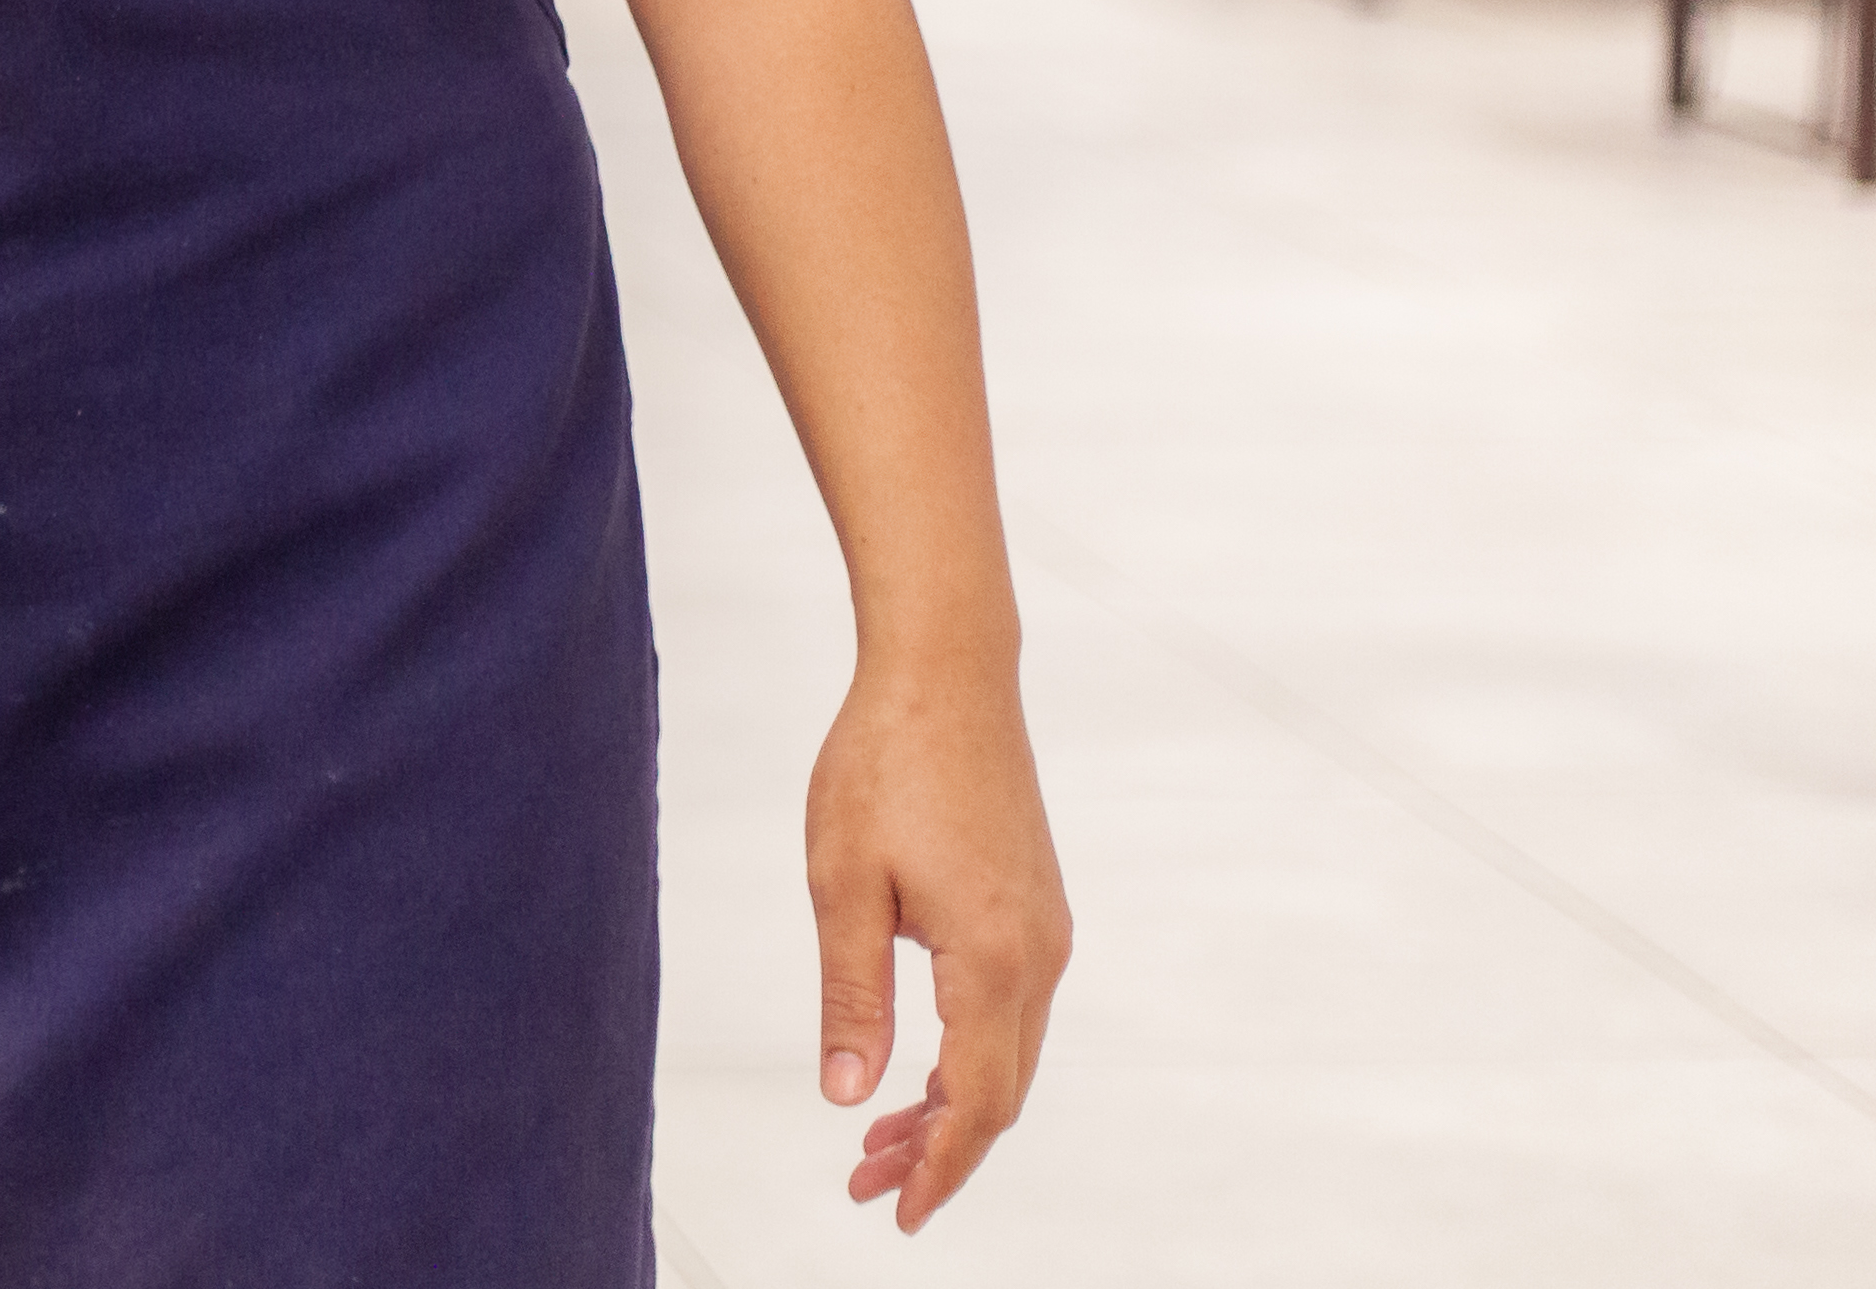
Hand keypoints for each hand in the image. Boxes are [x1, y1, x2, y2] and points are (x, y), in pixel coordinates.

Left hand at [809, 654, 1068, 1230]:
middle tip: (865, 1184)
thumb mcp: (842, 884)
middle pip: (999, 1092)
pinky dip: (968, 1053)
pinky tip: (917, 1062)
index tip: (893, 1212)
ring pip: (1008, 1053)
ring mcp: (1045, 933)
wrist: (947, 675)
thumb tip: (848, 1096)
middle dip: (939, 1149)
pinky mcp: (1035, 909)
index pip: (973, 1102)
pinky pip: (1012, 1011)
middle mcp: (1039, 958)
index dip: (937, 1167)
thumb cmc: (884, 764)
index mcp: (994, 961)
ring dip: (951, 1103)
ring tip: (879, 1138)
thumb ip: (850, 997)